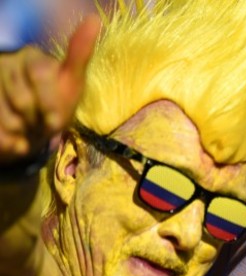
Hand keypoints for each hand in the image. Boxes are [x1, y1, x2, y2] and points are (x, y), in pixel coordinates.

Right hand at [0, 15, 99, 162]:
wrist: (35, 125)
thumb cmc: (58, 100)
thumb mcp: (73, 80)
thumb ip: (80, 52)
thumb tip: (93, 19)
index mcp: (31, 58)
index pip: (40, 75)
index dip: (50, 102)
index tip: (56, 122)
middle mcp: (7, 65)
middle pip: (23, 101)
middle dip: (38, 119)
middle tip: (45, 122)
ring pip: (7, 118)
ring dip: (24, 132)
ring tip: (31, 128)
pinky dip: (9, 143)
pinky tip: (18, 143)